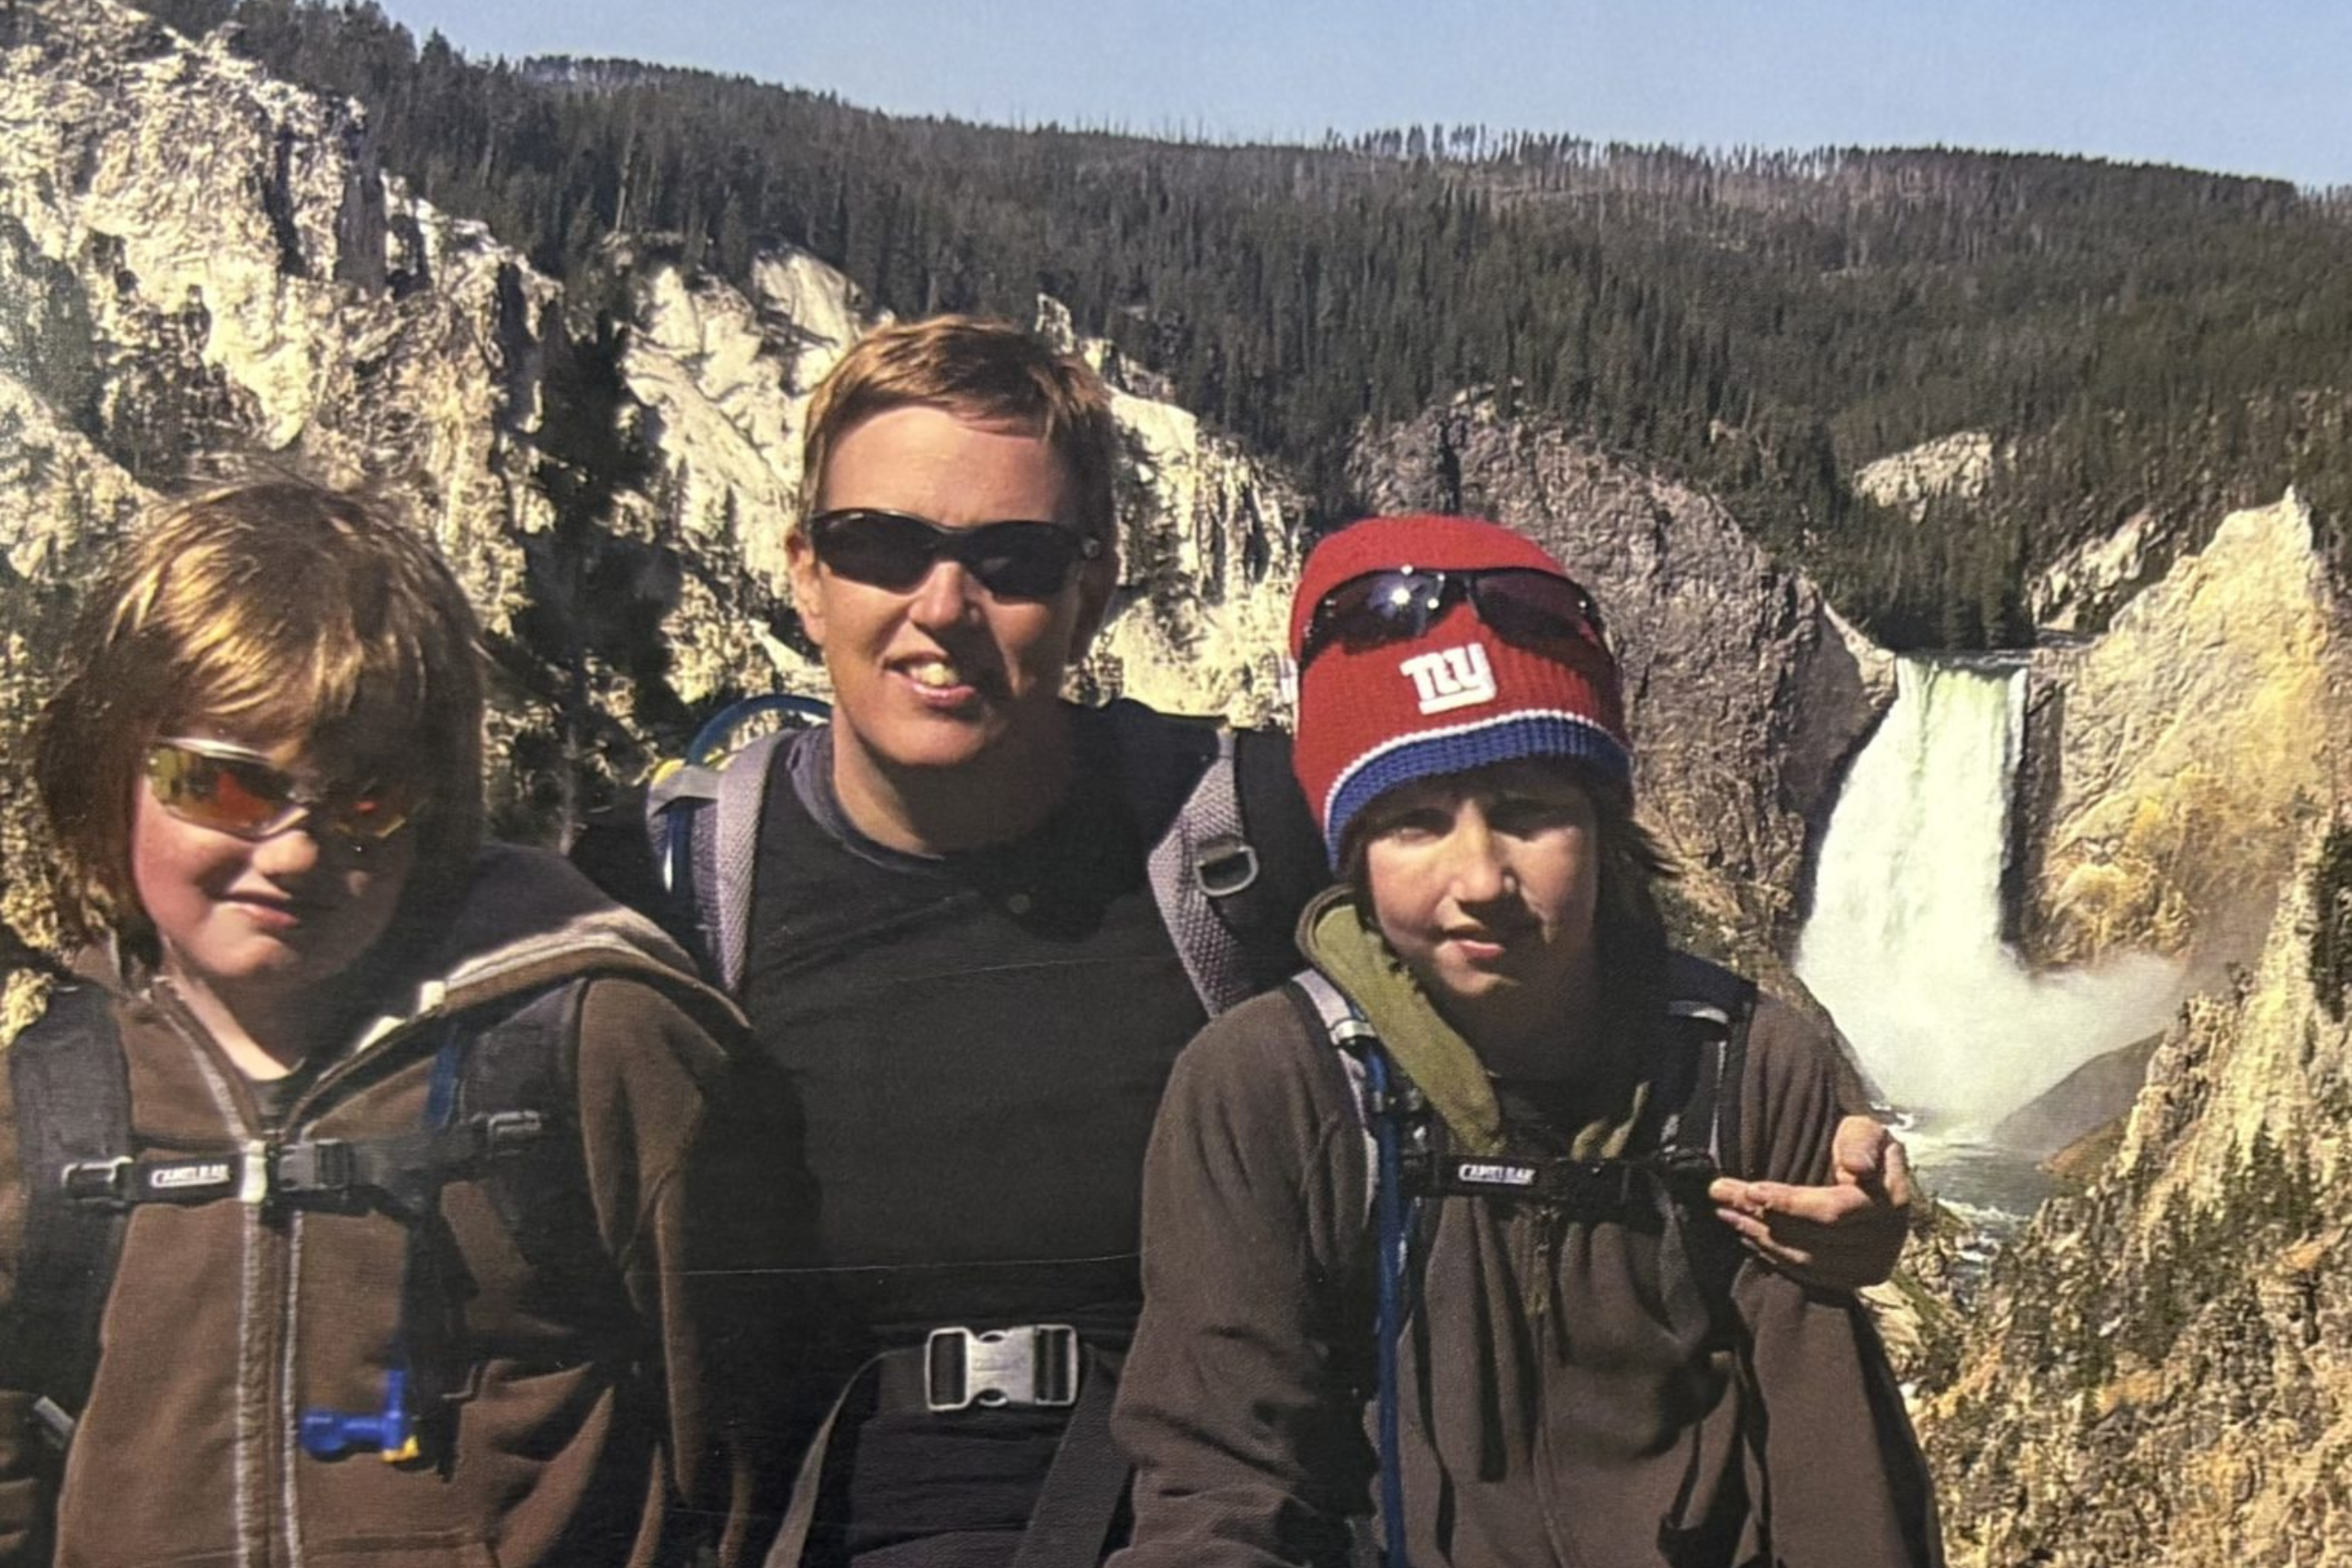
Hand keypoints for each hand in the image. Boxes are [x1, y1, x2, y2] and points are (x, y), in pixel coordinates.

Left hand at [1707, 1115, 1912, 1289]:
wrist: (1876, 1173)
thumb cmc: (1862, 1145)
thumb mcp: (1865, 1130)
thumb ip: (1861, 1142)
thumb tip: (1857, 1168)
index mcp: (1891, 1200)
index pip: (1833, 1210)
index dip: (1791, 1203)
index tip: (1752, 1189)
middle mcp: (1887, 1239)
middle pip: (1812, 1237)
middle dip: (1762, 1215)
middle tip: (1721, 1195)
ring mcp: (1872, 1264)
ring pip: (1805, 1258)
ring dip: (1760, 1237)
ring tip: (1725, 1213)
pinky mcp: (1855, 1278)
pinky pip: (1808, 1274)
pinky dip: (1773, 1256)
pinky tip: (1747, 1235)